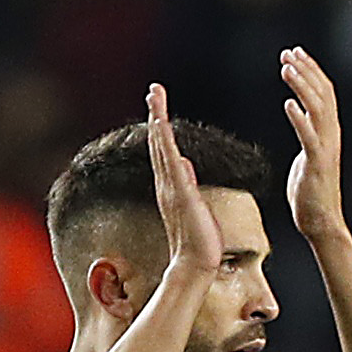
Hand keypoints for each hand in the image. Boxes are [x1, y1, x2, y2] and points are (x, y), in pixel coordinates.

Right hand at [146, 83, 222, 273]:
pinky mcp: (181, 194)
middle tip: (153, 89)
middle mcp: (167, 183)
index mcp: (170, 184)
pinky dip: (166, 144)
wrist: (197, 262)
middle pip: (158, 141)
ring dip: (159, 121)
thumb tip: (183, 162)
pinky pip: (171, 164)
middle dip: (156, 113)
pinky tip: (164, 127)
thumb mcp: (193, 202)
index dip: (160, 124)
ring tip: (156, 98)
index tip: (158, 102)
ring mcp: (172, 188)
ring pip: (162, 147)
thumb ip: (185, 182)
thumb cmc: (197, 236)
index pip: (162, 148)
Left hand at [281, 47, 345, 242]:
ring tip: (286, 69)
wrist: (320, 221)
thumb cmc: (310, 191)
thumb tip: (298, 111)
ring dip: (302, 86)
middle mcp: (331, 135)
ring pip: (318, 109)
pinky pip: (309, 137)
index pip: (324, 92)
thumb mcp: (308, 153)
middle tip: (287, 52)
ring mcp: (326, 149)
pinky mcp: (317, 164)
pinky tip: (287, 104)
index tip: (294, 53)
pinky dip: (299, 119)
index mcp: (328, 132)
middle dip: (305, 70)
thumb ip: (306, 131)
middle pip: (323, 94)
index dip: (311, 70)